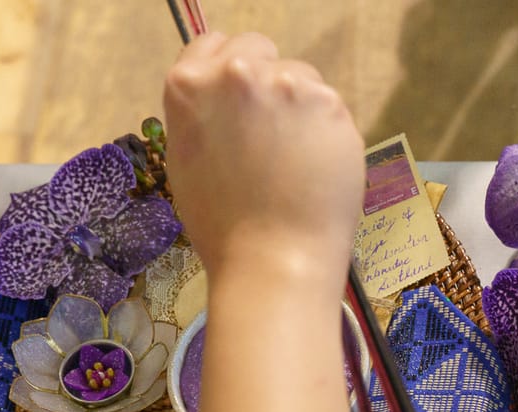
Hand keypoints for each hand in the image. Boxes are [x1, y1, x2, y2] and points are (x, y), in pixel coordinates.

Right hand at [163, 33, 364, 293]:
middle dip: (264, 81)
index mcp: (189, 85)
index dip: (226, 70)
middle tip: (269, 132)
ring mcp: (288, 84)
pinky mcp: (330, 103)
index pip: (211, 44)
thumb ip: (203, 116)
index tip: (238, 100)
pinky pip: (327, 105)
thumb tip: (224, 105)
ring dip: (298, 105)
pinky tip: (316, 168)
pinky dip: (324, 130)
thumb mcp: (186, 162)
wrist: (274, 261)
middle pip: (258, 50)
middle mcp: (237, 73)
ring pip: (298, 76)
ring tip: (294, 160)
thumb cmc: (221, 227)